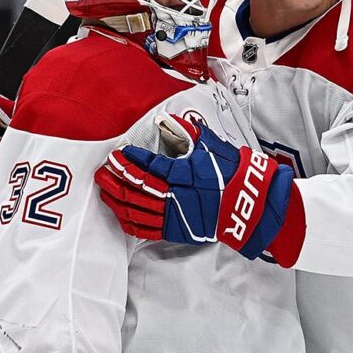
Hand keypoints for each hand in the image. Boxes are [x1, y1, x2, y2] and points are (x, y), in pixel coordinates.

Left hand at [95, 115, 293, 259]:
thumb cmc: (234, 175)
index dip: (130, 159)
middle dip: (116, 178)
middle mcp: (174, 196)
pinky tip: (120, 213)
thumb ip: (190, 135)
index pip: (148, 166)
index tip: (119, 153)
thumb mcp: (214, 149)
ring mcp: (174, 216)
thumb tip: (172, 121)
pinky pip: (145, 229)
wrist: (250, 207)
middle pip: (136, 188)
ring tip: (106, 189)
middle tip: (103, 170)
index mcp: (183, 175)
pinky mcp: (176, 231)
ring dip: (117, 198)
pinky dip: (129, 221)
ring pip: (136, 209)